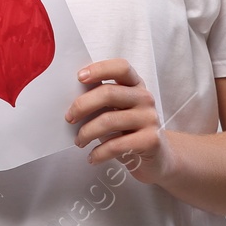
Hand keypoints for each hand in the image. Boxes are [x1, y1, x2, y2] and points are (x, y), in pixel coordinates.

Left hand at [64, 58, 172, 183]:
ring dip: (86, 133)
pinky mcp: (151, 140)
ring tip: (79, 141)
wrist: (157, 157)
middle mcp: (145, 98)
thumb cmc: (128, 130)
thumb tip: (70, 99)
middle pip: (109, 93)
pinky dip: (99, 152)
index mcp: (135, 85)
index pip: (120, 67)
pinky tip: (92, 157)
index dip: (99, 69)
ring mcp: (150, 118)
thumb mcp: (116, 110)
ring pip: (109, 121)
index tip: (79, 78)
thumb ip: (101, 100)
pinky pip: (116, 145)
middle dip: (82, 105)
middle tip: (69, 118)